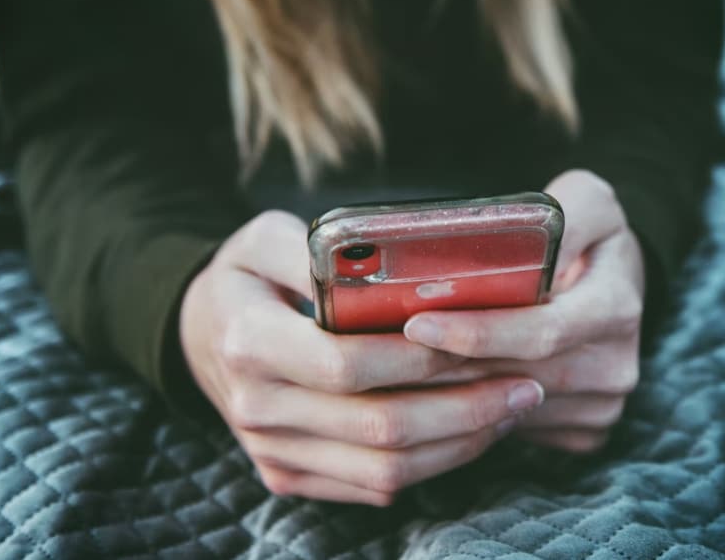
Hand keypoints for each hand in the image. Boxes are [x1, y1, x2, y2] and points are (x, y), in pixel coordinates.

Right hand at [179, 210, 544, 504]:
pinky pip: (372, 487)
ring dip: (458, 443)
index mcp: (250, 343)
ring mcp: (272, 451)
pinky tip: (467, 432)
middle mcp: (258, 408)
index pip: (348, 364)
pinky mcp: (288, 474)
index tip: (482, 342)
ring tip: (509, 409)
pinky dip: (431, 465)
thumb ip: (315, 246)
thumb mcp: (261, 238)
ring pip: (384, 470)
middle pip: (379, 427)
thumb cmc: (243, 279)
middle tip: (524, 384)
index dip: (422, 359)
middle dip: (463, 408)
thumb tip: (384, 264)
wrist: (201, 335)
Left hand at [404, 170, 644, 452]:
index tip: (418, 323)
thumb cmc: (591, 239)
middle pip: (515, 377)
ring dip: (449, 393)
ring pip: (508, 409)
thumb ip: (563, 212)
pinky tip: (436, 389)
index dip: (477, 333)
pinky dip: (473, 413)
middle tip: (384, 353)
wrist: (618, 284)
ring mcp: (600, 404)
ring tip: (396, 368)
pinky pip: (516, 428)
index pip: (541, 331)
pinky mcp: (584, 429)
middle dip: (445, 368)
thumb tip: (523, 238)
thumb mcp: (588, 201)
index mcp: (615, 306)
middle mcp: (614, 365)